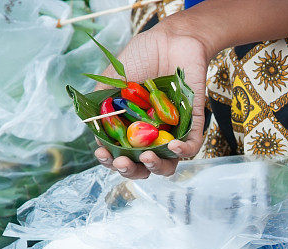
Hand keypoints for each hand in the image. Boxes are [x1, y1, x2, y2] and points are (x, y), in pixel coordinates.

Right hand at [94, 23, 208, 178]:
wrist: (172, 39)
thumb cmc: (142, 56)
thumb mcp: (113, 80)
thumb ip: (102, 105)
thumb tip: (94, 132)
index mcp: (130, 127)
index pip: (119, 155)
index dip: (110, 161)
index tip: (103, 154)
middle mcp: (151, 135)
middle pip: (142, 167)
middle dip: (131, 170)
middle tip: (123, 162)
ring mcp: (172, 131)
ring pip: (168, 164)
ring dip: (156, 167)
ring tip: (146, 157)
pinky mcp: (193, 124)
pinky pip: (192, 146)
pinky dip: (184, 151)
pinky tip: (173, 146)